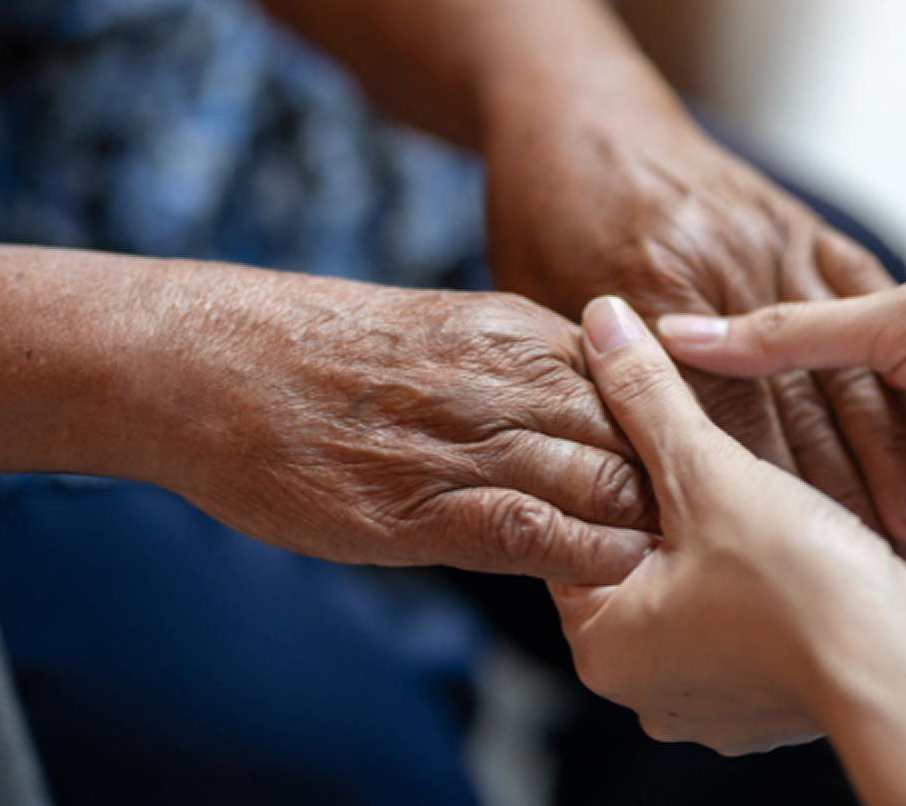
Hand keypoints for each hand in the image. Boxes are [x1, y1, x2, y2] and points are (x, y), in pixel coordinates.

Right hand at [137, 267, 655, 583]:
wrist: (209, 361)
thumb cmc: (314, 350)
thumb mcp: (436, 329)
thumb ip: (512, 366)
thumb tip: (573, 415)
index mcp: (514, 329)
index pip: (639, 384)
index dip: (672, 433)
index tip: (686, 472)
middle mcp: (505, 377)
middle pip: (639, 434)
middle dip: (675, 485)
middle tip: (696, 528)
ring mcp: (464, 440)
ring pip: (603, 481)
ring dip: (640, 527)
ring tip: (663, 564)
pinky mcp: (419, 507)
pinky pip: (534, 533)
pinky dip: (583, 558)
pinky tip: (603, 575)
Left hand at [484, 87, 905, 548]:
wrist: (579, 107)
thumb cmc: (546, 210)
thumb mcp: (538, 297)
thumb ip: (581, 376)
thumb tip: (606, 472)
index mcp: (650, 286)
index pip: (714, 412)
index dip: (756, 496)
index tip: (788, 565)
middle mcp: (719, 263)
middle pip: (788, 397)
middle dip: (833, 490)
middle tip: (872, 568)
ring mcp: (767, 238)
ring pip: (837, 357)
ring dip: (883, 447)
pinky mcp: (799, 224)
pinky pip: (858, 302)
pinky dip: (886, 366)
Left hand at [550, 297, 905, 754]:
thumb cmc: (804, 592)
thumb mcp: (708, 472)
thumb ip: (649, 396)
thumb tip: (603, 323)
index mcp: (603, 645)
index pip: (577, 532)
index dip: (607, 466)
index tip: (637, 420)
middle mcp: (646, 683)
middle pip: (637, 555)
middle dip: (669, 499)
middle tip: (696, 444)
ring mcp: (712, 696)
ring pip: (697, 581)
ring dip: (719, 530)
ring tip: (746, 482)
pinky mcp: (772, 693)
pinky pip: (747, 610)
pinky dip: (761, 570)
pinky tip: (787, 531)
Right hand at [659, 282, 905, 594]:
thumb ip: (793, 331)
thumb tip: (689, 333)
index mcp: (876, 348)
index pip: (766, 354)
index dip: (706, 362)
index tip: (639, 369)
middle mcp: (872, 417)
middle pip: (773, 427)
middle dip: (718, 435)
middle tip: (638, 440)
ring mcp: (883, 485)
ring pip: (794, 490)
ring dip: (754, 490)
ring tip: (672, 493)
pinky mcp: (900, 550)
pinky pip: (831, 546)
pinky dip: (797, 542)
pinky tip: (738, 536)